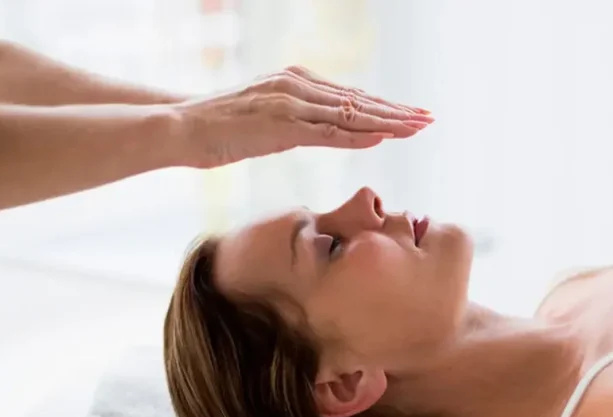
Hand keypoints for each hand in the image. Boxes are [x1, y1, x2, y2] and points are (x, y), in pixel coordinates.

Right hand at [172, 65, 433, 168]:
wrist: (183, 127)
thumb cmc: (221, 128)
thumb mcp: (267, 121)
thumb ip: (298, 121)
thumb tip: (325, 129)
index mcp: (297, 83)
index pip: (351, 97)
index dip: (385, 107)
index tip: (412, 115)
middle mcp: (299, 86)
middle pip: (359, 101)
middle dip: (398, 111)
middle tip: (430, 117)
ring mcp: (292, 104)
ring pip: (351, 114)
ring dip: (389, 122)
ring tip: (419, 127)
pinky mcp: (282, 125)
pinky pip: (329, 132)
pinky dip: (359, 135)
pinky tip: (384, 137)